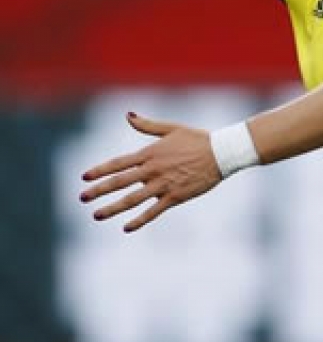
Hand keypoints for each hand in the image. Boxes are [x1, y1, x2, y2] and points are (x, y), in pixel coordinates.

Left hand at [80, 113, 221, 231]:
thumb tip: (128, 115)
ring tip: (96, 215)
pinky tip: (126, 227)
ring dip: (113, 208)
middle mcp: (153, 170)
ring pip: (133, 199)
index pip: (119, 163)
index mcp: (150, 153)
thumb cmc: (198, 139)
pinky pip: (153, 211)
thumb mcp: (172, 128)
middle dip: (99, 190)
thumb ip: (148, 125)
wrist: (222, 153)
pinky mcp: (175, 197)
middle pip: (120, 182)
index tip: (84, 178)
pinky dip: (139, 220)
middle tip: (82, 198)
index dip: (100, 170)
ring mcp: (163, 184)